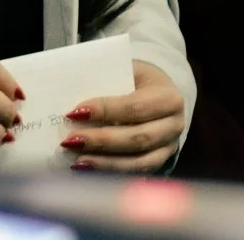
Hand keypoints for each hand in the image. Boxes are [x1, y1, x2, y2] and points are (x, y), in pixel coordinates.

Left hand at [62, 60, 184, 171]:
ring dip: (106, 163)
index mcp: (168, 97)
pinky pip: (137, 172)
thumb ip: (104, 79)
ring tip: (78, 160)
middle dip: (103, 140)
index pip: (135, 107)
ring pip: (140, 161)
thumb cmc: (135, 79)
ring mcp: (170, 147)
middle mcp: (174, 124)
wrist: (158, 93)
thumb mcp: (126, 69)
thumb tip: (69, 91)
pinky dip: (113, 173)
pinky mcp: (161, 162)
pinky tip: (90, 169)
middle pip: (139, 138)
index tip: (76, 112)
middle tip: (71, 140)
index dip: (106, 110)